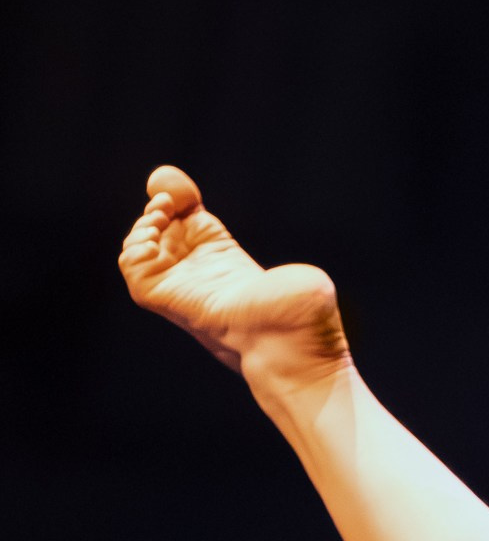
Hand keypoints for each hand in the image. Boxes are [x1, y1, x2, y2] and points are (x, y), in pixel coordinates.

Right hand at [119, 165, 349, 391]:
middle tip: (170, 201)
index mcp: (227, 262)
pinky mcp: (165, 301)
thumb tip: (223, 224)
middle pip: (163, 228)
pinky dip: (134, 250)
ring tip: (160, 218)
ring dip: (142, 226)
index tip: (186, 190)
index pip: (192, 219)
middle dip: (160, 203)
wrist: (293, 350)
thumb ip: (275, 243)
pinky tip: (154, 243)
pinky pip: (134, 271)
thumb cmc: (301, 319)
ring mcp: (181, 289)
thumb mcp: (295, 271)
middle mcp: (200, 275)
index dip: (182, 197)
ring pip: (140, 251)